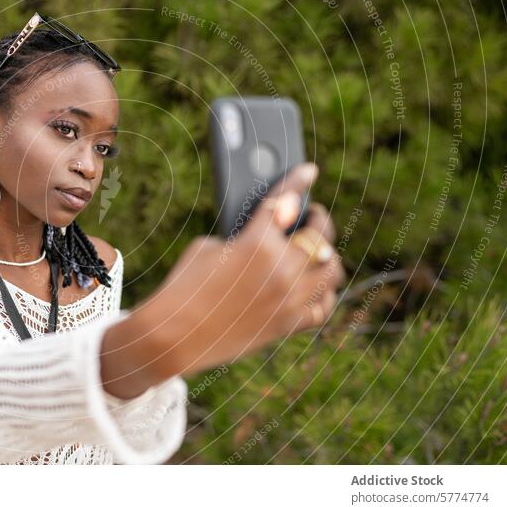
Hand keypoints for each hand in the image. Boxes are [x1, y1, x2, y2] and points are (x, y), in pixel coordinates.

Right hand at [131, 162, 344, 380]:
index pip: (285, 201)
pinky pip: (324, 307)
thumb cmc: (185, 285)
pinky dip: (323, 294)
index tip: (309, 171)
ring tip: (319, 251)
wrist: (175, 335)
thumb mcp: (208, 247)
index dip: (298, 180)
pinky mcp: (288, 325)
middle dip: (319, 220)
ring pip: (331, 271)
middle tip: (313, 215)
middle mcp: (281, 269)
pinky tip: (316, 286)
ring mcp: (289, 299)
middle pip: (320, 236)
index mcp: (257, 242)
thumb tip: (268, 235)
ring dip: (327, 257)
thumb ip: (245, 236)